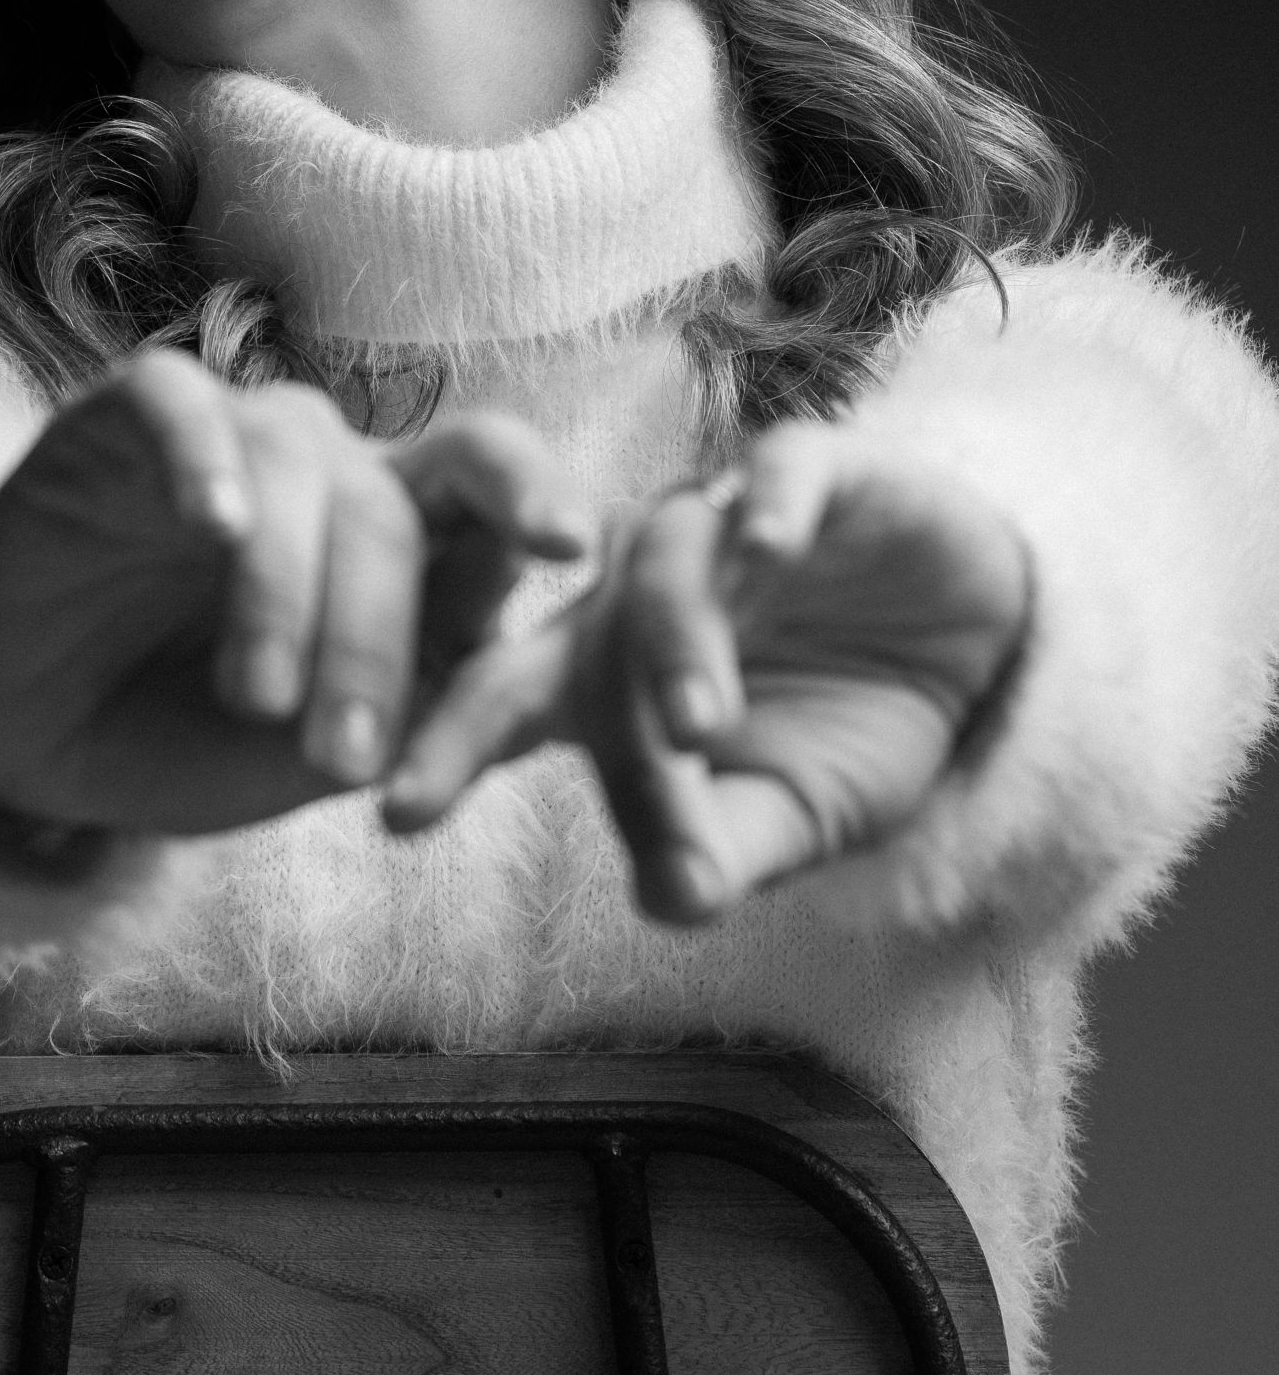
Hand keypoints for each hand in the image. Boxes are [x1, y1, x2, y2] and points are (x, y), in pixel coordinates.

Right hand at [0, 349, 588, 840]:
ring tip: (257, 696)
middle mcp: (334, 471)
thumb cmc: (183, 743)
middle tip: (341, 749)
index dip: (539, 504)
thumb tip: (498, 690)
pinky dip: (206, 459)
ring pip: (299, 464)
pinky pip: (181, 406)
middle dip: (378, 627)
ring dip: (286, 590)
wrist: (19, 742)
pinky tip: (212, 525)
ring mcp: (234, 436)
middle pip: (401, 498)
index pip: (500, 494)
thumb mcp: (301, 757)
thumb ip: (397, 715)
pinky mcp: (125, 417)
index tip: (571, 547)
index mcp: (409, 542)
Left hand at [383, 420, 1032, 920]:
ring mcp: (725, 522)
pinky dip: (771, 504)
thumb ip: (724, 849)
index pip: (507, 706)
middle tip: (473, 760)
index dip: (449, 750)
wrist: (981, 647)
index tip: (393, 814)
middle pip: (558, 629)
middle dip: (504, 695)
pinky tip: (773, 549)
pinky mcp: (817, 471)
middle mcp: (641, 588)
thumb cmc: (849, 727)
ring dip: (673, 640)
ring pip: (665, 559)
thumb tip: (669, 904)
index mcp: (606, 673)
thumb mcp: (791, 812)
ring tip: (698, 725)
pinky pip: (779, 470)